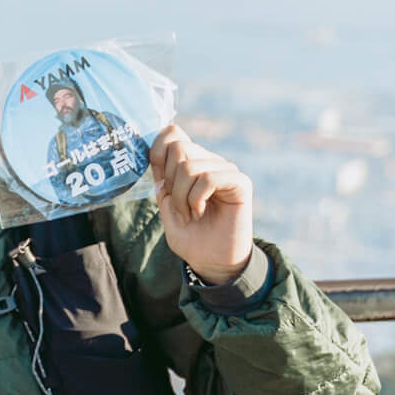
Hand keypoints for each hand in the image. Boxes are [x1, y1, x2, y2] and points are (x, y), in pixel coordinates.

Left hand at [148, 124, 254, 284]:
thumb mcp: (166, 205)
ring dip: (181, 196)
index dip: (157, 150)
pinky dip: (196, 199)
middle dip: (169, 181)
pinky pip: (208, 178)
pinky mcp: (239, 182)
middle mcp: (208, 161)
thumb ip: (161, 179)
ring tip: (190, 213)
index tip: (159, 181)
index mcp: (190, 162)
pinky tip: (200, 212)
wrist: (212, 261)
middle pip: (178, 147)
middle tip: (178, 205)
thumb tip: (155, 153)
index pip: (172, 132)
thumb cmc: (190, 236)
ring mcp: (225, 170)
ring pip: (190, 166)